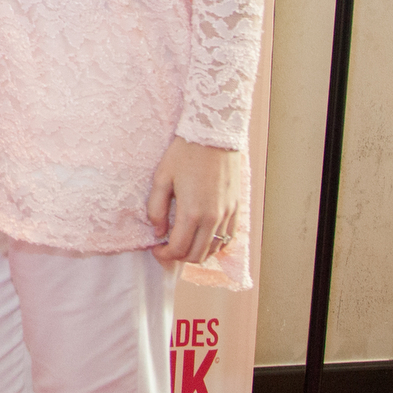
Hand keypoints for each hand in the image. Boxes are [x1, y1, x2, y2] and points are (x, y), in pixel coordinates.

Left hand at [147, 137, 245, 267]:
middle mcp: (213, 218)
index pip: (178, 249)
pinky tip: (203, 238)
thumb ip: (156, 208)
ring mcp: (227, 214)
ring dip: (197, 253)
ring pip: (214, 249)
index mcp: (192, 212)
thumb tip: (158, 232)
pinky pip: (228, 238)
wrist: (214, 135)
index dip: (164, 255)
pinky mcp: (236, 208)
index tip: (155, 249)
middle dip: (179, 257)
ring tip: (183, 243)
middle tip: (166, 248)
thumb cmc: (184, 153)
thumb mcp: (161, 178)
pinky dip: (215, 245)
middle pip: (197, 255)